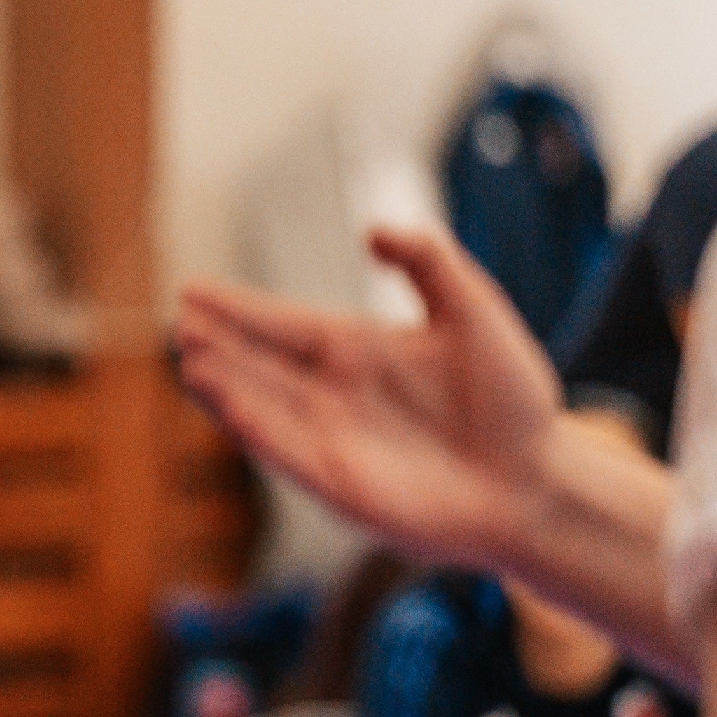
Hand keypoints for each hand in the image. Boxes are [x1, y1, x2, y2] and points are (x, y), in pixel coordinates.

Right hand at [174, 226, 559, 571]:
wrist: (537, 480)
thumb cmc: (513, 399)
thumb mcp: (474, 311)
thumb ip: (428, 262)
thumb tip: (372, 231)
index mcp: (361, 350)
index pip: (283, 324)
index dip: (238, 308)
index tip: (193, 289)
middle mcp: (335, 395)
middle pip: (260, 365)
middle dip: (219, 345)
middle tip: (179, 321)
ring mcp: (332, 440)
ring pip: (262, 407)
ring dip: (226, 386)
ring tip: (190, 358)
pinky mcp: (338, 484)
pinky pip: (285, 452)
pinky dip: (255, 428)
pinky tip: (227, 405)